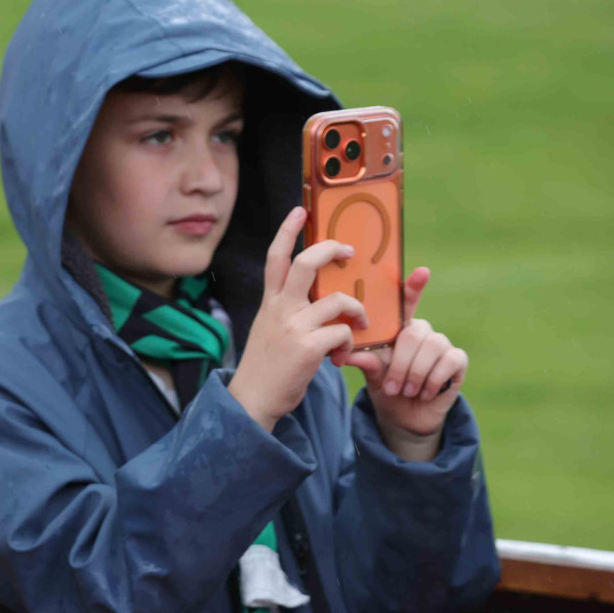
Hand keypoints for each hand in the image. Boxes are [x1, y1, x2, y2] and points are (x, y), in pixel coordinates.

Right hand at [228, 207, 369, 430]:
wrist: (253, 400)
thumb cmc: (267, 368)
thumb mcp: (270, 330)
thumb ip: (289, 312)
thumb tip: (321, 301)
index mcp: (271, 303)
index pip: (275, 258)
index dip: (287, 231)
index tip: (300, 211)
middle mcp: (280, 309)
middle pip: (305, 263)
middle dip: (330, 250)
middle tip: (348, 251)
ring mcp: (293, 327)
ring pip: (338, 300)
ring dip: (358, 310)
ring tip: (360, 324)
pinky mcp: (308, 348)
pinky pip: (344, 332)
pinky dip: (350, 343)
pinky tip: (342, 356)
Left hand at [342, 268, 467, 457]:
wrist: (404, 415)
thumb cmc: (386, 387)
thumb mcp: (372, 373)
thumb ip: (364, 359)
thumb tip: (343, 354)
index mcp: (399, 328)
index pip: (406, 303)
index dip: (414, 286)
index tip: (422, 271)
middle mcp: (421, 331)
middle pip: (414, 333)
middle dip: (401, 363)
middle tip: (392, 387)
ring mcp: (441, 344)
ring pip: (433, 345)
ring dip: (416, 373)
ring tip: (406, 391)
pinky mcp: (457, 360)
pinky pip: (450, 360)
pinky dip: (434, 379)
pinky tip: (424, 393)